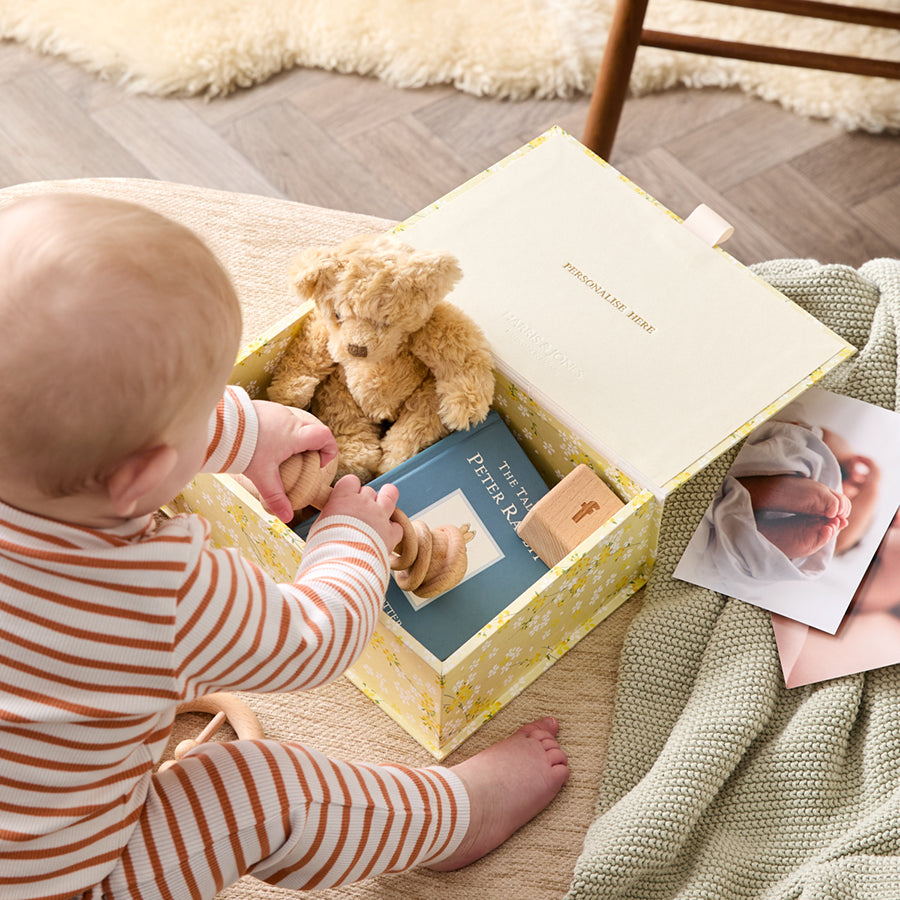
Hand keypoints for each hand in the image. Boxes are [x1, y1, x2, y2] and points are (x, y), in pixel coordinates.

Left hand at [244, 401, 337, 522]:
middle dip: (312, 446)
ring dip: (294, 438)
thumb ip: (276, 496)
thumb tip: (287, 517)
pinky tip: (263, 441)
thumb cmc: (245, 448)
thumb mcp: (262, 476)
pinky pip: (280, 418)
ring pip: (296, 424)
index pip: (326, 436)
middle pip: (313, 430)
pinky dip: (279, 430)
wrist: (222, 425)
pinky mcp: (265, 406)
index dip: (329, 450)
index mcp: (296, 435)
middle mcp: (290, 419)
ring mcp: (278, 410)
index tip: (318, 463)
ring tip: (277, 453)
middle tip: (299, 461)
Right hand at [318, 475, 402, 551]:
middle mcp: (364, 503)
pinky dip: (393, 531)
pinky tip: (386, 537)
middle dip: (364, 501)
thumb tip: (333, 517)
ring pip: (390, 495)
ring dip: (387, 499)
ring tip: (382, 509)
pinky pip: (397, 526)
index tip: (346, 499)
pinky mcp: (390, 534)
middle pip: (368, 491)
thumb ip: (331, 516)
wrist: (341, 568)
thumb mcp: (319, 527)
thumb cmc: (323, 551)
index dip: (349, 489)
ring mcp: (379, 516)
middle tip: (359, 516)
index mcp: (343, 498)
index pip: (350, 480)